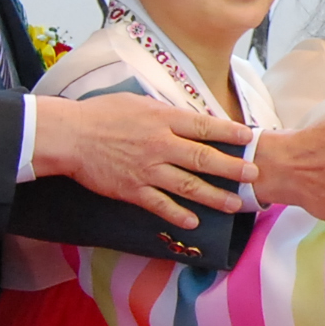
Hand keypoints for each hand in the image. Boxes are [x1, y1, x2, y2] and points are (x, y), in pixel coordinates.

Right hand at [34, 93, 252, 226]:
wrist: (71, 136)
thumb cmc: (102, 114)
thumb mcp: (139, 103)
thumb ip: (166, 112)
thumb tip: (190, 117)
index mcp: (163, 119)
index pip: (205, 126)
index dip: (229, 132)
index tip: (249, 138)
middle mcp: (161, 144)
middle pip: (204, 158)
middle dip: (232, 168)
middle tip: (253, 174)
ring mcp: (148, 169)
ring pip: (188, 185)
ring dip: (214, 196)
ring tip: (234, 204)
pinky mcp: (133, 189)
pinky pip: (161, 205)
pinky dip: (178, 214)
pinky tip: (195, 222)